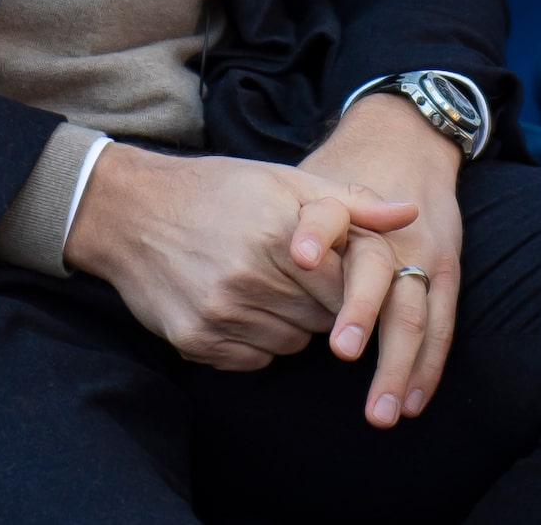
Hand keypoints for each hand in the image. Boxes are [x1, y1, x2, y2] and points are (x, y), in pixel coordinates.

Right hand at [61, 143, 415, 370]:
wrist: (131, 212)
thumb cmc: (218, 190)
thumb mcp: (284, 181)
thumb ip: (351, 202)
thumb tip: (409, 213)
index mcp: (278, 235)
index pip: (345, 286)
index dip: (350, 283)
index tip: (342, 273)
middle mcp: (249, 279)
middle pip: (322, 319)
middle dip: (324, 302)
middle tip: (301, 275)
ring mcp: (219, 314)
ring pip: (291, 342)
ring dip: (292, 322)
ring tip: (270, 285)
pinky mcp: (195, 341)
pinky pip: (254, 359)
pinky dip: (257, 340)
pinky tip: (242, 305)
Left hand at [301, 90, 466, 426]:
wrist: (403, 139)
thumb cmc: (343, 171)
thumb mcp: (309, 181)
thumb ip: (278, 220)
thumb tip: (234, 255)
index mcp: (348, 207)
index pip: (330, 214)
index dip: (315, 233)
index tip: (299, 258)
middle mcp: (391, 232)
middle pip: (379, 275)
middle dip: (361, 315)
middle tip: (340, 352)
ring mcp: (423, 253)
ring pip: (414, 313)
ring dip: (398, 365)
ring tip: (382, 411)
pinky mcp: (445, 271)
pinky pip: (441, 325)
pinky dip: (428, 366)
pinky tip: (412, 400)